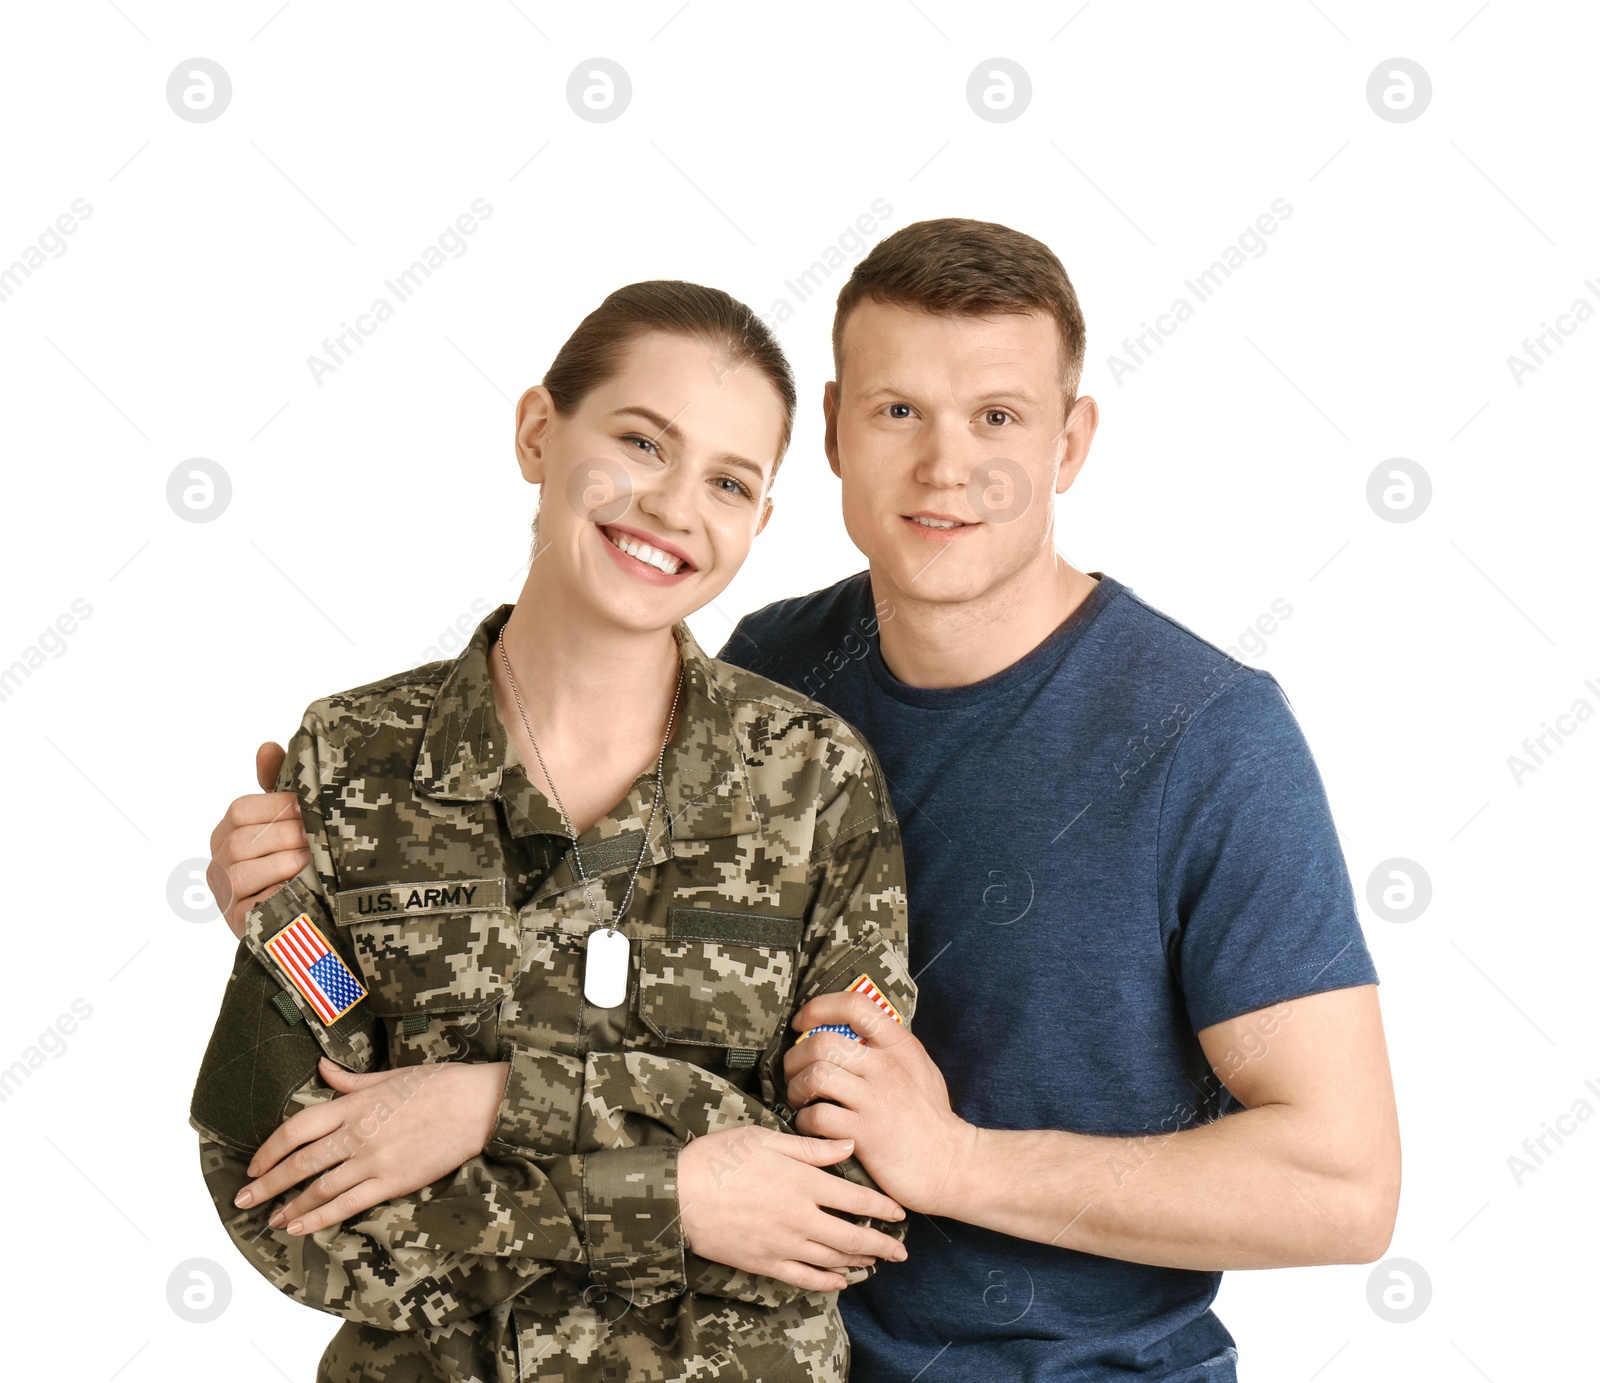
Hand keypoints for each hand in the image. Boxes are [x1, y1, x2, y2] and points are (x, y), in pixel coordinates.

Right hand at [208, 741, 310, 939]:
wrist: (311, 915)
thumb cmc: (298, 858)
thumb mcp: (289, 821)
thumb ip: (277, 786)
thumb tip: (267, 747)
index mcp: (229, 833)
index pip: (240, 810)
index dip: (277, 805)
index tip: (310, 807)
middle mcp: (219, 863)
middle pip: (242, 839)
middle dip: (286, 834)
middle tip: (317, 835)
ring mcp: (225, 895)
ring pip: (241, 870)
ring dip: (283, 861)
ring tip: (312, 859)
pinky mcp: (237, 923)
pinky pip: (250, 903)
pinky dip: (277, 891)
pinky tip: (302, 885)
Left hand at [233, 1056, 509, 1234]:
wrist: (478, 1105)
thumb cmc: (439, 1084)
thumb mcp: (391, 1075)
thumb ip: (351, 1081)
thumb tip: (321, 1068)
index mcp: (354, 1105)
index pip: (297, 1128)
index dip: (270, 1149)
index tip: (254, 1164)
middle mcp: (357, 1133)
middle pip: (300, 1162)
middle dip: (268, 1183)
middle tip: (243, 1200)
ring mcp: (374, 1160)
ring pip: (320, 1188)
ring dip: (290, 1205)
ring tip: (271, 1220)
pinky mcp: (393, 1181)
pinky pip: (348, 1204)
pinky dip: (320, 1218)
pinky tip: (300, 1227)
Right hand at [677, 1127, 907, 1292]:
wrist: (681, 1193)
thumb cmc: (722, 1157)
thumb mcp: (767, 1139)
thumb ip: (812, 1147)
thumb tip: (849, 1145)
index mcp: (804, 1183)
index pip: (857, 1200)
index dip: (883, 1209)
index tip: (900, 1213)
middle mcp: (800, 1217)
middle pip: (852, 1237)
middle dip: (882, 1245)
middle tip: (902, 1251)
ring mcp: (784, 1244)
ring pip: (832, 1259)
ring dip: (858, 1263)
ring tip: (877, 1263)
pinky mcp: (765, 1263)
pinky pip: (804, 1278)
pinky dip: (826, 1282)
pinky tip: (839, 1282)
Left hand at [785, 990, 977, 1216]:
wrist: (951, 1164)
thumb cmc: (930, 1117)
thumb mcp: (919, 1067)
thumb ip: (888, 1047)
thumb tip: (850, 1030)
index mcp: (900, 1045)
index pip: (855, 1005)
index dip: (819, 1008)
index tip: (801, 1023)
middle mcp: (888, 1068)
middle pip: (823, 1042)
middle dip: (796, 1056)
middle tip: (793, 1071)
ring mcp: (877, 1101)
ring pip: (816, 1075)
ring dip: (797, 1087)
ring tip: (799, 1098)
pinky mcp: (865, 1134)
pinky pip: (817, 1116)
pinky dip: (804, 1120)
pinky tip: (811, 1125)